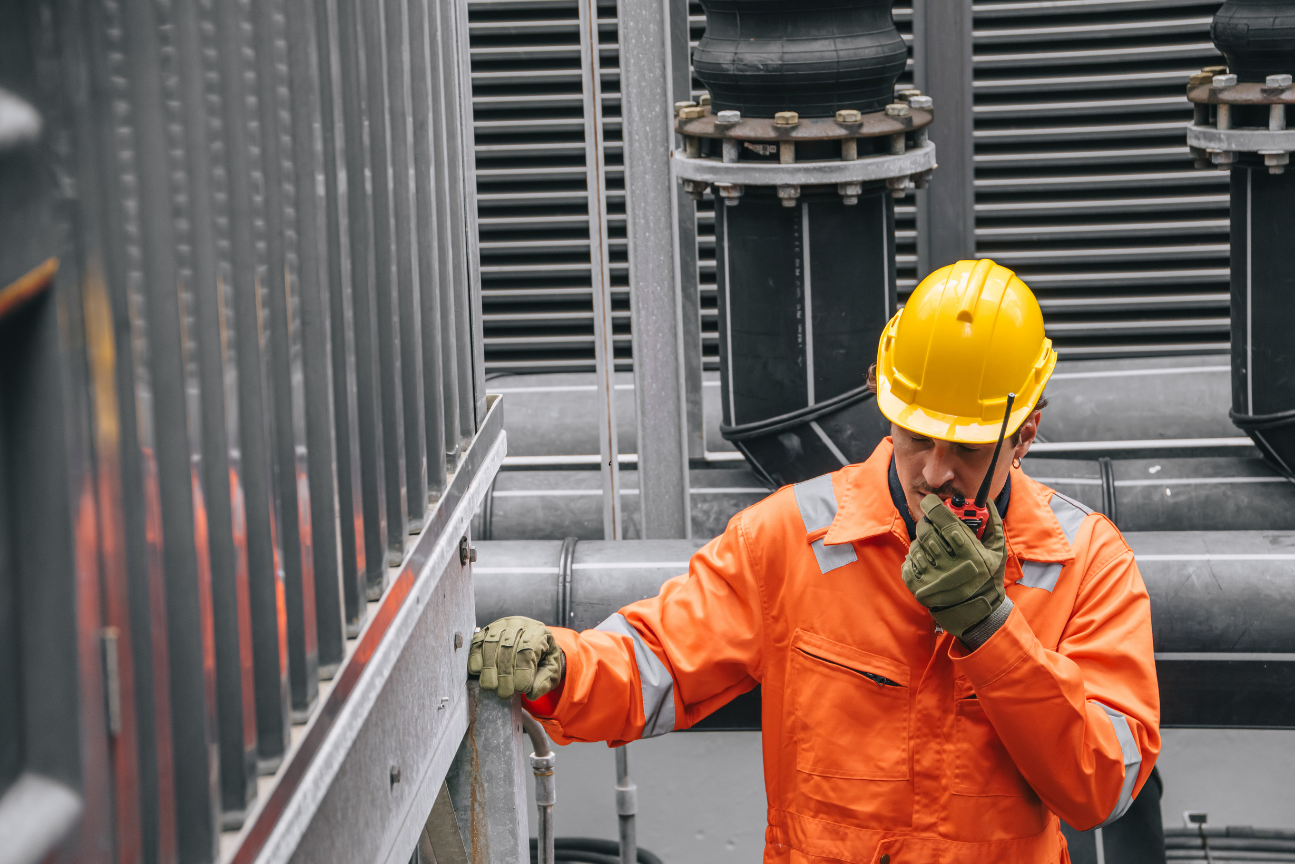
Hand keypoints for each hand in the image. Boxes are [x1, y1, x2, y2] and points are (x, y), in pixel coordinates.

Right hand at [467, 616, 564, 699]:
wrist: (535, 641)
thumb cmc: (543, 657)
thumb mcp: (552, 669)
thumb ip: (545, 681)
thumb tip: (532, 694)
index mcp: (538, 632)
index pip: (527, 650)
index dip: (522, 671)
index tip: (521, 689)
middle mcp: (519, 625)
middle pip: (508, 649)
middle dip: (504, 674)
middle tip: (504, 694)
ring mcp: (501, 626)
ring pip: (491, 645)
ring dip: (489, 669)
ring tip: (491, 687)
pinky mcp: (487, 630)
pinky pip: (477, 643)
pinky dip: (476, 658)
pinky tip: (479, 672)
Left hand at [901, 495, 1006, 639]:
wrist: (978, 613)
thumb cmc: (988, 579)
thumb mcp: (997, 552)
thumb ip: (993, 524)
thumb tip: (986, 501)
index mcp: (969, 553)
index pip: (944, 521)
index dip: (934, 506)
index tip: (930, 501)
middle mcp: (950, 565)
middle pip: (926, 531)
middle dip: (927, 523)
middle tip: (932, 524)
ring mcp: (932, 578)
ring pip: (915, 546)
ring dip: (921, 542)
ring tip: (932, 548)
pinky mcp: (919, 588)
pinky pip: (908, 562)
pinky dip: (914, 558)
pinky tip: (926, 561)